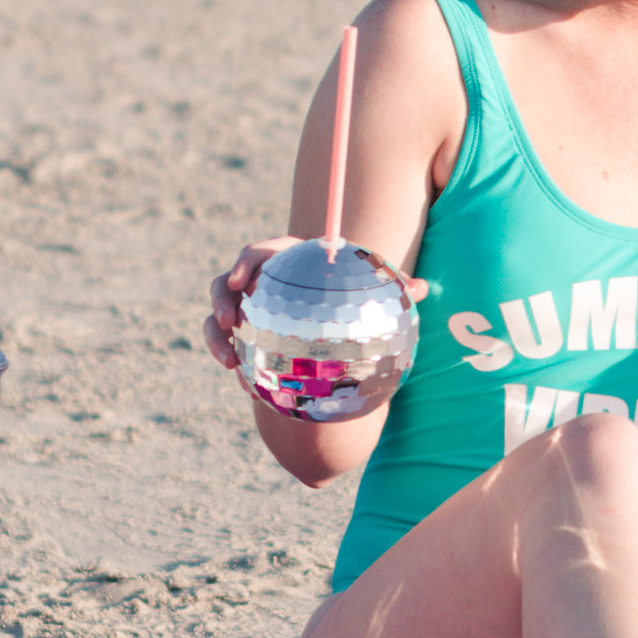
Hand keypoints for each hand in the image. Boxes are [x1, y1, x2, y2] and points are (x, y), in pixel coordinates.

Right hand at [203, 238, 426, 381]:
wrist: (329, 335)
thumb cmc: (349, 306)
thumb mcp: (367, 298)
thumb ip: (390, 288)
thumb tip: (422, 288)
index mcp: (284, 261)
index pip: (259, 252)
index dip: (246, 261)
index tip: (244, 280)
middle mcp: (258, 283)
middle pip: (227, 281)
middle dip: (221, 297)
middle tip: (229, 319)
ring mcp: (245, 312)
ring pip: (218, 316)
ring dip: (215, 335)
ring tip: (226, 360)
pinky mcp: (240, 338)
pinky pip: (224, 346)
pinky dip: (229, 361)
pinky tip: (244, 384)